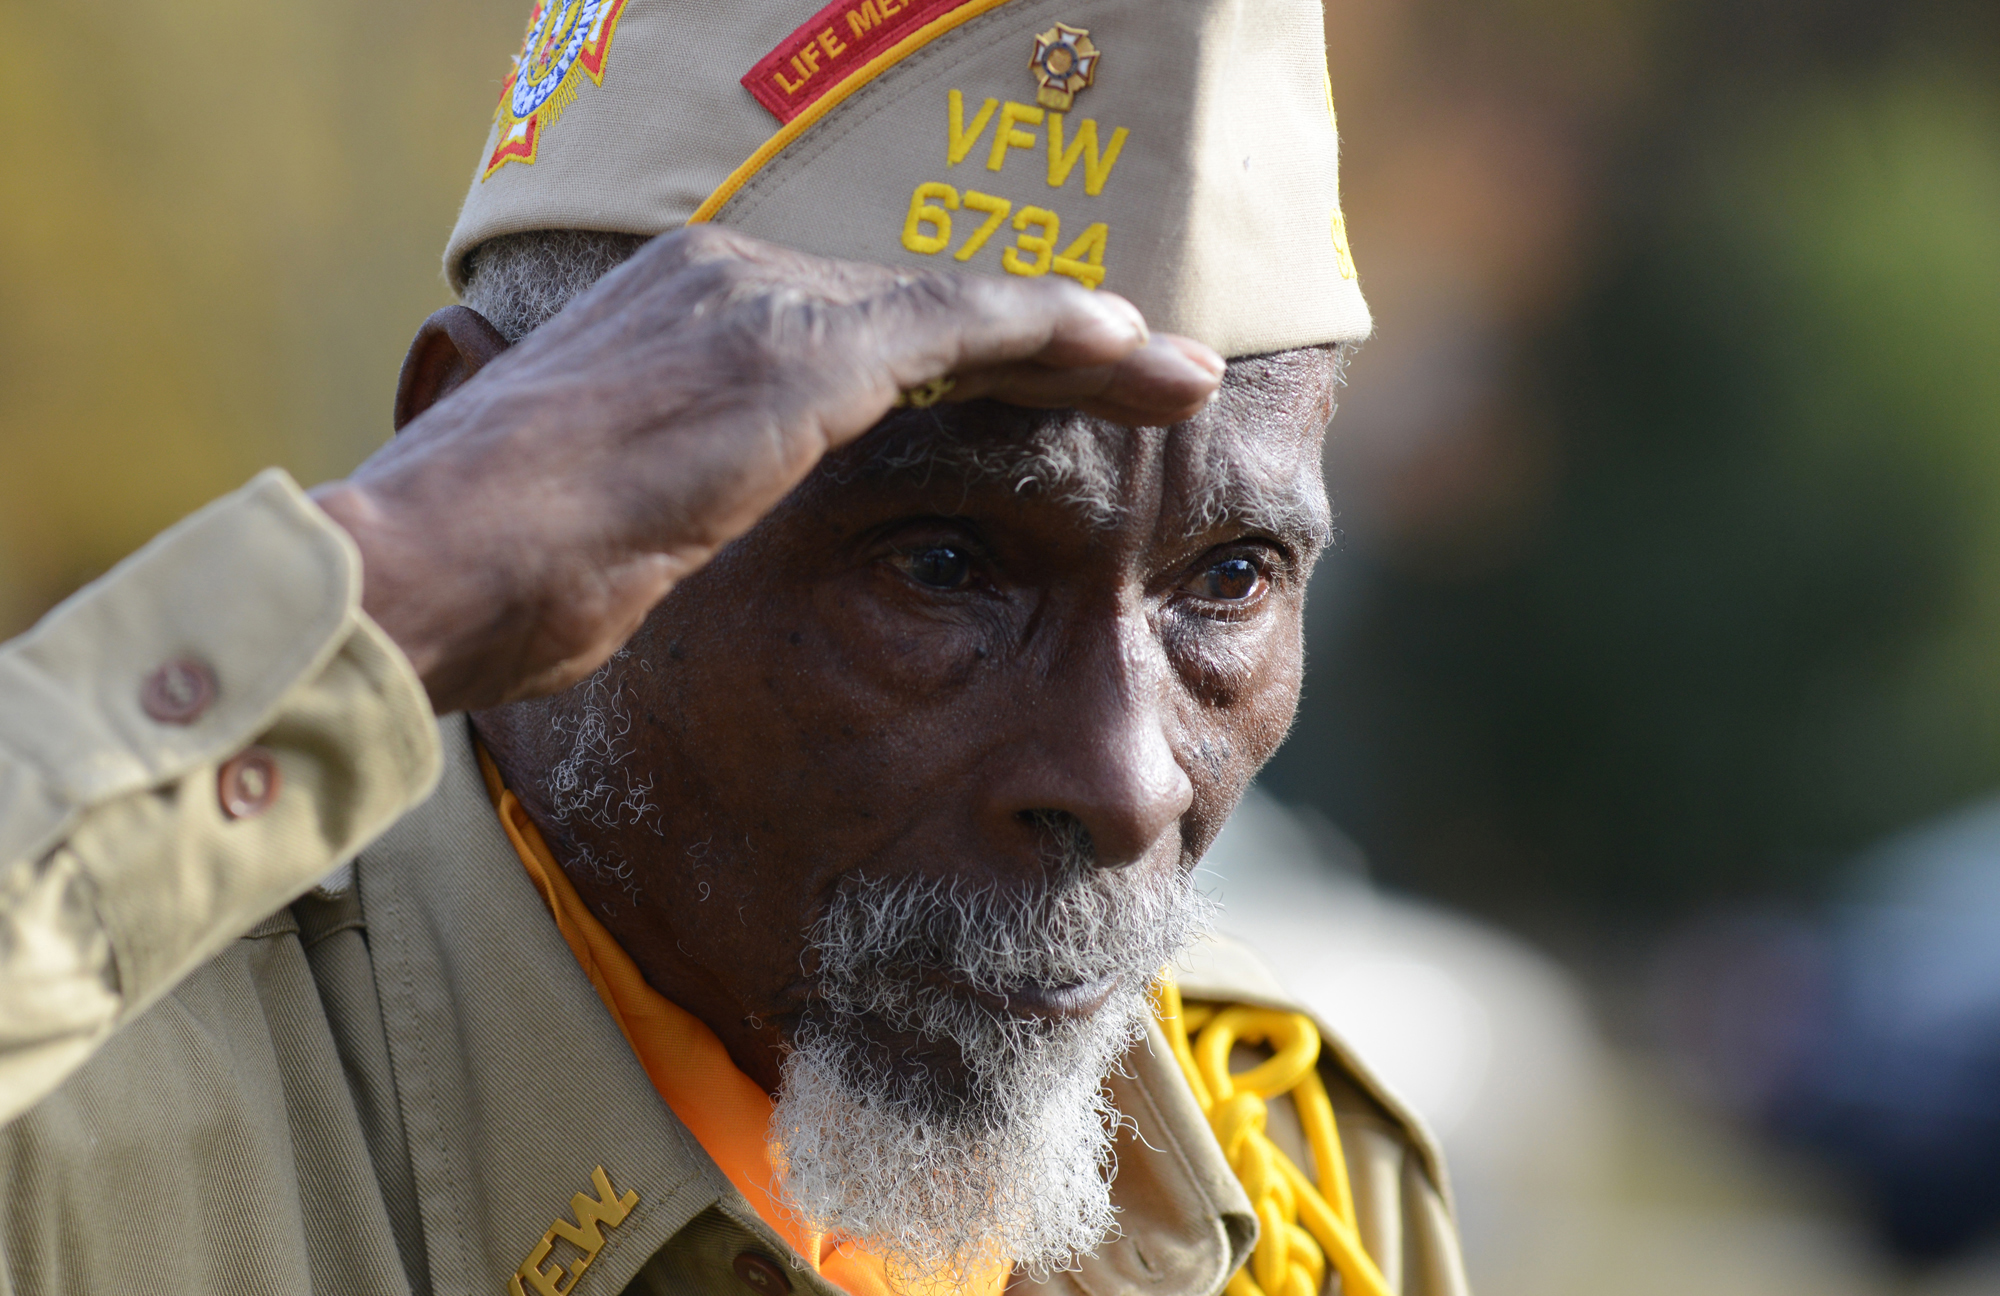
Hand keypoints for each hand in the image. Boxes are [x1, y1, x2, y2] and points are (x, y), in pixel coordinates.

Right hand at [310, 226, 1222, 713]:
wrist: (419, 572)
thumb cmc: (488, 581)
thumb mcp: (599, 524)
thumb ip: (672, 498)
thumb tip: (691, 533)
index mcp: (674, 314)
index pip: (861, 329)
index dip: (963, 365)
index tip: (1038, 407)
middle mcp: (721, 278)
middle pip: (926, 308)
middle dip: (1042, 348)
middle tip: (1144, 374)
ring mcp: (758, 306)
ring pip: (964, 310)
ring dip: (1085, 347)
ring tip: (1177, 379)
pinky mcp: (793, 354)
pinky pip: (962, 327)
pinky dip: (1058, 340)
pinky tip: (1136, 359)